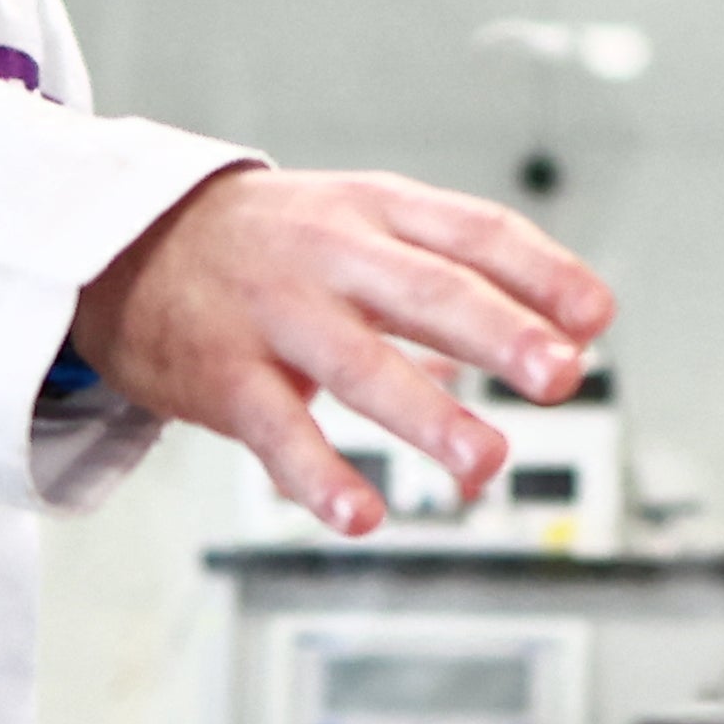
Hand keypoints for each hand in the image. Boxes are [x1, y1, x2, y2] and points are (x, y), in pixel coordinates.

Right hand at [65, 168, 614, 533]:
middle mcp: (330, 255)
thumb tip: (567, 326)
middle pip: (426, 291)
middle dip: (499, 333)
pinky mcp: (224, 377)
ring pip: (359, 366)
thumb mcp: (360, 219)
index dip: (541, 273)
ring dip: (428, 416)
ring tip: (486, 463)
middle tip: (561, 375)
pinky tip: (363, 514)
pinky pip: (278, 433)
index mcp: (376, 210)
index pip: (474, 231)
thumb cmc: (272, 241)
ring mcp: (275, 315)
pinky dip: (322, 477)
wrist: (127, 240)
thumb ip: (454, 266)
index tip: (597, 317)